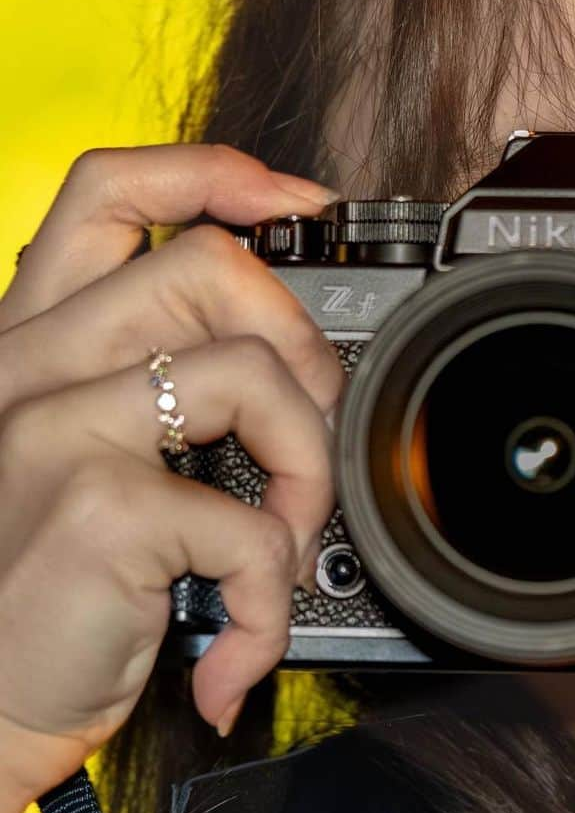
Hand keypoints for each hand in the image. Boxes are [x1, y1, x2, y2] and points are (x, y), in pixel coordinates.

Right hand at [0, 144, 342, 804]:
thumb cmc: (42, 596)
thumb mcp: (81, 462)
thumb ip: (149, 390)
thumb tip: (280, 354)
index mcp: (32, 344)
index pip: (106, 192)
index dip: (214, 173)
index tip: (296, 206)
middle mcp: (30, 367)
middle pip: (212, 267)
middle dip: (303, 350)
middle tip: (307, 439)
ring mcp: (54, 428)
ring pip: (253, 376)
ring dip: (307, 475)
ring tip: (283, 550)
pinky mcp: (94, 508)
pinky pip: (251, 525)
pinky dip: (274, 595)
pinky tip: (241, 639)